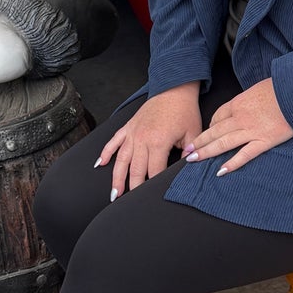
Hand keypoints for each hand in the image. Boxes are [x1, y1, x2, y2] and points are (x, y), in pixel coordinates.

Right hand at [95, 83, 201, 199]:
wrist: (174, 88)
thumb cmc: (184, 110)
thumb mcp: (193, 132)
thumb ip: (189, 153)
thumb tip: (186, 168)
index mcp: (158, 142)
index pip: (154, 171)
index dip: (153, 186)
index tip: (152, 199)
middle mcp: (141, 139)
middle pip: (135, 170)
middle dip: (133, 189)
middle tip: (129, 205)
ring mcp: (132, 133)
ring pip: (121, 160)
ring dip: (116, 178)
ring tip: (114, 195)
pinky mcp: (128, 126)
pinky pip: (114, 142)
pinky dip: (106, 153)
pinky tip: (100, 165)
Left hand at [186, 78, 292, 176]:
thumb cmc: (281, 87)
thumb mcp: (259, 88)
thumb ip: (250, 98)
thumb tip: (249, 102)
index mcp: (239, 103)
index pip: (218, 116)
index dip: (210, 126)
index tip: (206, 134)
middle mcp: (240, 117)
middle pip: (215, 131)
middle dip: (200, 142)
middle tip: (188, 151)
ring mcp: (251, 130)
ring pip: (224, 143)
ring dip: (207, 152)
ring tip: (194, 160)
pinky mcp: (264, 141)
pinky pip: (245, 155)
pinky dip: (232, 163)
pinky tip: (221, 171)